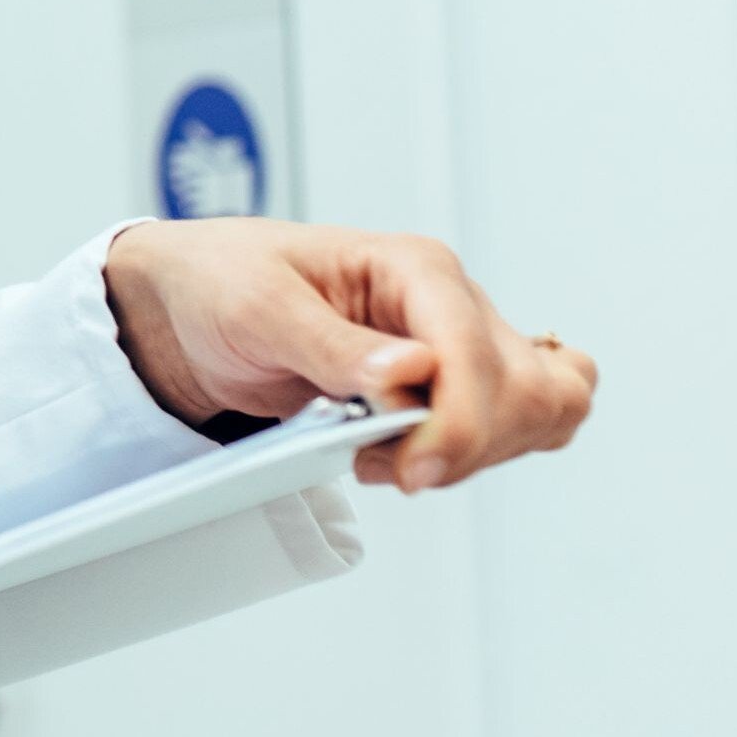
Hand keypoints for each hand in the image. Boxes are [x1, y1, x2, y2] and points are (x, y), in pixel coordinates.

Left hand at [104, 218, 597, 491]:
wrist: (196, 302)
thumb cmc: (223, 283)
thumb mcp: (256, 307)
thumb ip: (330, 343)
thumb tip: (410, 371)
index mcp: (412, 266)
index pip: (474, 350)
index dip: (458, 421)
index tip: (414, 470)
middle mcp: (450, 301)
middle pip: (525, 389)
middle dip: (465, 444)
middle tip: (384, 463)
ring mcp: (460, 343)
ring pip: (540, 410)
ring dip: (475, 454)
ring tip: (386, 457)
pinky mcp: (454, 383)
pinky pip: (524, 420)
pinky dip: (486, 452)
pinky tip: (414, 455)